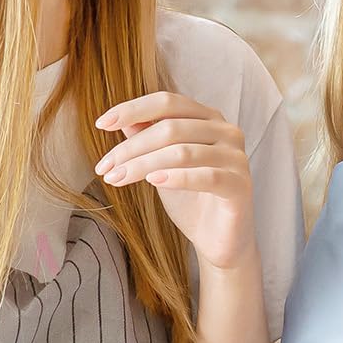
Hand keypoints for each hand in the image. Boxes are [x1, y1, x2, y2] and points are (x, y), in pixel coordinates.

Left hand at [95, 92, 255, 270]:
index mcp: (208, 119)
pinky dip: (176, 178)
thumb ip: (148, 139)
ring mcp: (237, 157)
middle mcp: (227, 131)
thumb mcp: (161, 166)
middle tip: (105, 168)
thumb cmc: (190, 200)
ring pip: (182, 152)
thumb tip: (124, 119)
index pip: (168, 102)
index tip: (101, 124)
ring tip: (117, 179)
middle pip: (171, 127)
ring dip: (143, 165)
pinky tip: (153, 182)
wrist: (217, 240)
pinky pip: (206, 176)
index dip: (133, 109)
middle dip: (131, 148)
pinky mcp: (240, 185)